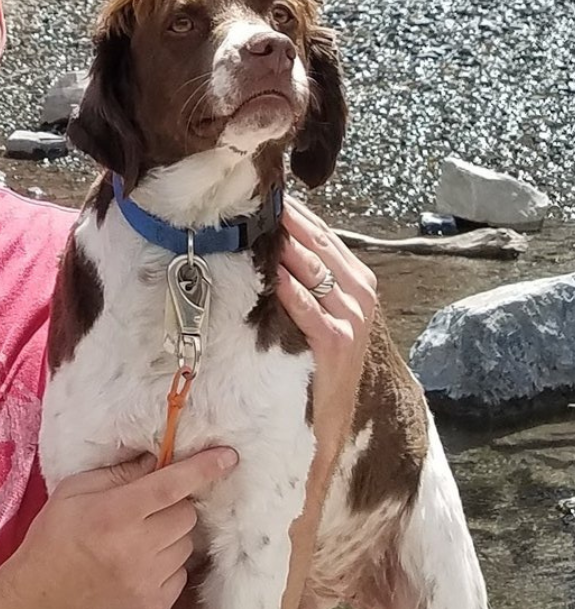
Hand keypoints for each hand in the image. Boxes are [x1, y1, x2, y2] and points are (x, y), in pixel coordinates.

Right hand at [0, 449, 236, 608]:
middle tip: (146, 511)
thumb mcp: (72, 494)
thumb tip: (157, 460)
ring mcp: (148, 583)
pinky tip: (136, 566)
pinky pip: (179, 575)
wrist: (38, 606)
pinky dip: (166, 566)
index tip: (228, 456)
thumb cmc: (51, 541)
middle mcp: (137, 549)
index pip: (171, 485)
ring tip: (136, 542)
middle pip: (186, 515)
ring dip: (170, 537)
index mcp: (115, 514)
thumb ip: (117, 475)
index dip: (203, 468)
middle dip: (173, 507)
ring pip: (186, 545)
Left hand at [275, 196, 377, 471]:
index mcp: (356, 278)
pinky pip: (309, 308)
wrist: (327, 419)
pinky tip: (270, 274)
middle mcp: (359, 292)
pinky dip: (290, 290)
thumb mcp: (319, 311)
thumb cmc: (317, 361)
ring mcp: (351, 316)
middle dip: (284, 219)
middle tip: (248, 197)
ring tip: (252, 223)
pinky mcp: (337, 341)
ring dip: (283, 245)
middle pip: (317, 242)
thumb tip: (268, 237)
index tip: (260, 189)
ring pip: (314, 268)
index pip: (320, 231)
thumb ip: (304, 276)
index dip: (290, 210)